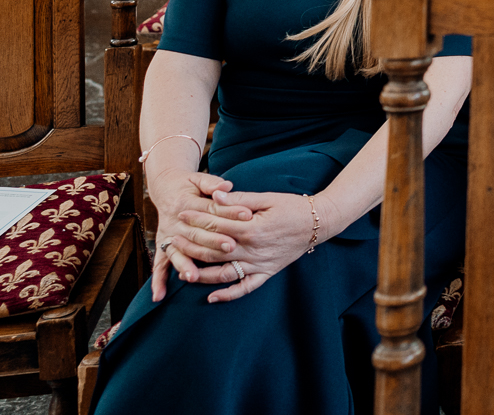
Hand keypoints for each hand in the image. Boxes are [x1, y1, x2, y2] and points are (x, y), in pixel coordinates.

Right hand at [147, 166, 241, 301]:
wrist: (166, 189)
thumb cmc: (189, 184)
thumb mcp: (199, 179)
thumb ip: (212, 182)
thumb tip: (226, 185)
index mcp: (186, 203)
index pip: (212, 210)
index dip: (230, 212)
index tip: (248, 215)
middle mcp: (175, 222)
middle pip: (196, 234)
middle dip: (213, 241)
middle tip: (231, 247)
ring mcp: (167, 236)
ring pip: (176, 252)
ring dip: (184, 264)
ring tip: (193, 276)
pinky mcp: (164, 246)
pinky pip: (159, 265)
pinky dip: (158, 281)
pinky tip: (159, 297)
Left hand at [175, 189, 326, 302]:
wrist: (318, 223)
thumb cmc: (293, 206)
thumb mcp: (268, 198)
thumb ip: (240, 199)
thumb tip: (216, 196)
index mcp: (252, 228)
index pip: (216, 225)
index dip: (196, 219)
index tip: (181, 214)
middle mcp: (253, 249)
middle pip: (214, 250)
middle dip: (191, 245)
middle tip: (173, 239)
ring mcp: (259, 264)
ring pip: (224, 273)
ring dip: (202, 273)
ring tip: (184, 270)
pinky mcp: (267, 273)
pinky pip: (245, 288)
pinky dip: (228, 295)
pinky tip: (211, 297)